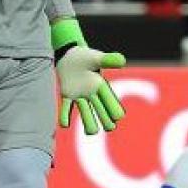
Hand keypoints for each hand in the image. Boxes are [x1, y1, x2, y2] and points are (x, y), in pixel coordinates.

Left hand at [50, 19, 125, 134]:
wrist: (69, 55)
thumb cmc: (85, 56)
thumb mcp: (96, 58)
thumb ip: (108, 60)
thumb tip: (123, 61)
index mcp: (101, 85)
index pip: (110, 99)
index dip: (114, 107)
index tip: (118, 117)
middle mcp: (92, 93)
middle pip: (100, 109)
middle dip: (105, 118)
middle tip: (110, 128)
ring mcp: (80, 96)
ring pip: (85, 111)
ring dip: (89, 121)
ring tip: (92, 132)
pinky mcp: (67, 95)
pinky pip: (66, 107)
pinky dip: (65, 116)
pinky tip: (65, 125)